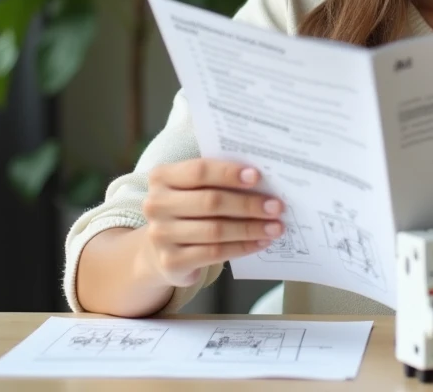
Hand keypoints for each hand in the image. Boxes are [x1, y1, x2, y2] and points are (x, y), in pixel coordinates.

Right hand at [141, 158, 283, 287]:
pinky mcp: (171, 262)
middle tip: (276, 206)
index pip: (199, 171)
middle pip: (210, 202)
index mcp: (161, 177)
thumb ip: (218, 180)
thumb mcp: (194, 188)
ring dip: (250, 228)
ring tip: (275, 227)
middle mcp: (156, 205)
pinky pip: (214, 253)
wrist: (160, 250)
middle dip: (248, 204)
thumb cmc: (188, 209)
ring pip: (215, 230)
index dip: (229, 173)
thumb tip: (262, 180)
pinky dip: (242, 247)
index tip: (257, 177)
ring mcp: (161, 235)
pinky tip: (260, 242)